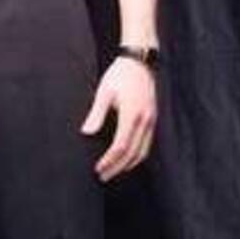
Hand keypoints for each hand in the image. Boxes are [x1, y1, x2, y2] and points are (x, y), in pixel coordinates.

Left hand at [79, 56, 157, 181]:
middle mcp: (145, 120)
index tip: (98, 169)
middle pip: (133, 154)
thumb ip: (96, 114)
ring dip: (128, 165)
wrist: (140, 61)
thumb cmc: (119, 74)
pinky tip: (126, 159)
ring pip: (143, 151)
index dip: (110, 160)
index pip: (121, 146)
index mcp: (132, 114)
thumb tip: (86, 133)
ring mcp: (151, 120)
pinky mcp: (153, 118)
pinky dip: (137, 155)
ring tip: (114, 172)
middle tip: (103, 177)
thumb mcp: (104, 92)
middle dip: (118, 168)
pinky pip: (147, 144)